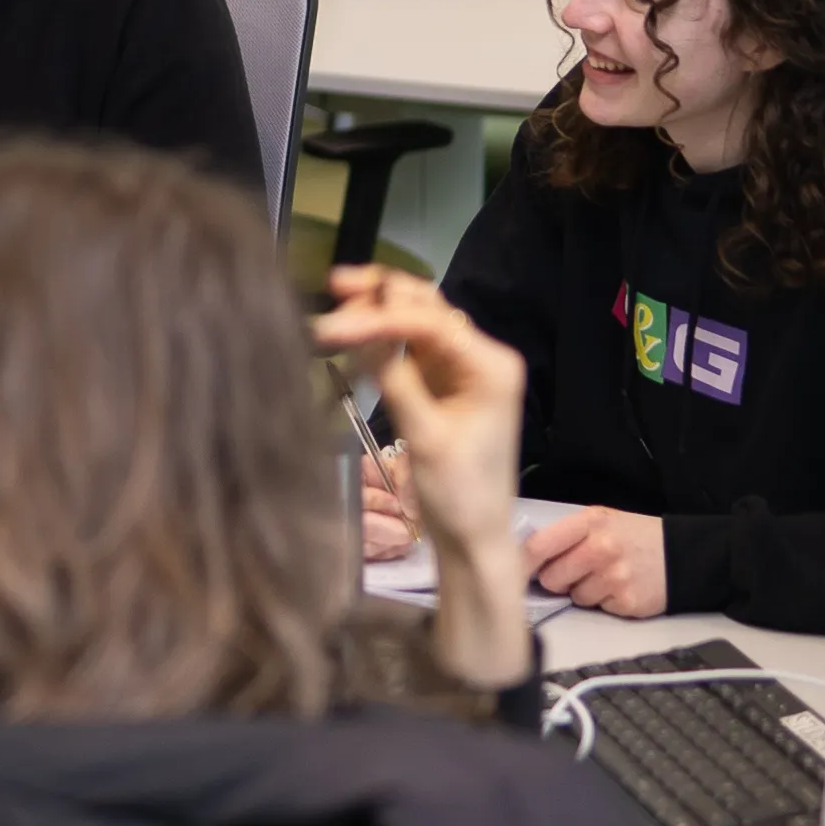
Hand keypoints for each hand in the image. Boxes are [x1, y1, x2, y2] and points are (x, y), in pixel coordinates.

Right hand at [314, 266, 530, 688]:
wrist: (474, 539)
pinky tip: (354, 329)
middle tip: (334, 286)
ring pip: (419, 321)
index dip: (380, 317)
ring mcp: (463, 369)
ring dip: (380, 310)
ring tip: (338, 298)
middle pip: (429, 308)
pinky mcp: (444, 383)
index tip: (333, 324)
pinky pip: (412, 346)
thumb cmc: (459, 494)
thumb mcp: (424, 435)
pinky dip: (383, 336)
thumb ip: (393, 376)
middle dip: (381, 296)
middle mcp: (483, 357)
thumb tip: (357, 327)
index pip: (431, 323)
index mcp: (491, 366)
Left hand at [523, 506, 666, 617]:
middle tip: (576, 571)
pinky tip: (619, 588)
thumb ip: (566, 535)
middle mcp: (601, 548)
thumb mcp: (601, 521)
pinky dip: (604, 602)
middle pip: (551, 577)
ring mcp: (615, 576)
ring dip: (583, 591)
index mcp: (590, 522)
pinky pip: (597, 608)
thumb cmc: (633, 537)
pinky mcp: (626, 601)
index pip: (539, 546)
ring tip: (604, 576)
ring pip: (574, 597)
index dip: (520, 563)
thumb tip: (524, 557)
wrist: (681, 554)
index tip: (511, 573)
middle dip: (557, 579)